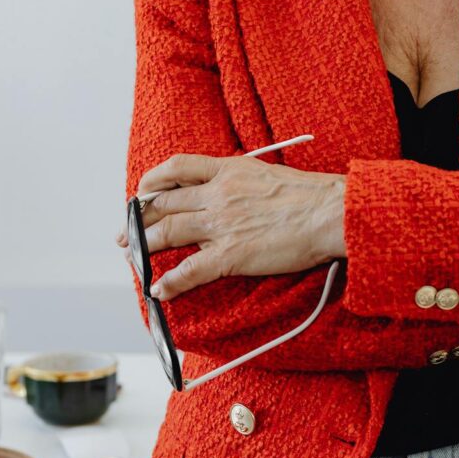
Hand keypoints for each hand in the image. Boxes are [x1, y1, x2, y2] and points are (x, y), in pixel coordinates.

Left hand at [116, 154, 345, 300]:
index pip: (178, 168)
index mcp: (230, 170)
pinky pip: (189, 270)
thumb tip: (242, 191)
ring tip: (133, 258)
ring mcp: (221, 224)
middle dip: (139, 219)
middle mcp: (218, 194)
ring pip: (167, 233)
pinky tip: (159, 290)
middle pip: (164, 203)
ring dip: (144, 247)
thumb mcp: (272, 174)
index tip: (143, 192)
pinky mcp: (230, 254)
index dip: (153, 180)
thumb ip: (248, 181)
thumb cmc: (315, 196)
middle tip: (127, 232)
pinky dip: (169, 282)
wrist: (331, 214)